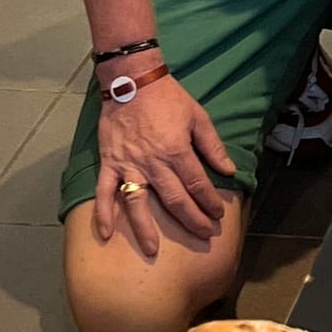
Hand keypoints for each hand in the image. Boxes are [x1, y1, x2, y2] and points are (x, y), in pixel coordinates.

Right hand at [94, 75, 234, 256]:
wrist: (133, 81)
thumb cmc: (169, 98)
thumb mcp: (198, 116)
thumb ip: (212, 146)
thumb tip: (228, 170)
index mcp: (177, 151)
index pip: (197, 185)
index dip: (209, 203)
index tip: (218, 215)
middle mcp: (153, 163)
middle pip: (174, 200)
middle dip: (191, 220)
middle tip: (202, 236)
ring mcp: (129, 165)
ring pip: (138, 203)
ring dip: (145, 229)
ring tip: (153, 250)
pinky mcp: (109, 162)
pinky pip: (104, 192)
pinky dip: (103, 213)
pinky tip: (105, 234)